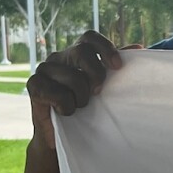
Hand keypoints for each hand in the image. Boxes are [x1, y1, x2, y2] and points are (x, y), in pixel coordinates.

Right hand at [26, 31, 122, 150]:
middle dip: (96, 73)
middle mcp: (59, 57)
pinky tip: (65, 112)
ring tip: (80, 107)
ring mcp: (44, 69)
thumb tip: (138, 47)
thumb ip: (115, 68)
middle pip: (82, 51)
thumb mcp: (104, 88)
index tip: (117, 66)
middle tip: (98, 92)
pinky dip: (67, 107)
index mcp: (76, 53)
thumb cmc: (85, 108)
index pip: (89, 37)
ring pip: (73, 76)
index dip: (105, 47)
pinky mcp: (34, 85)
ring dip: (82, 98)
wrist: (62, 135)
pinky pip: (58, 94)